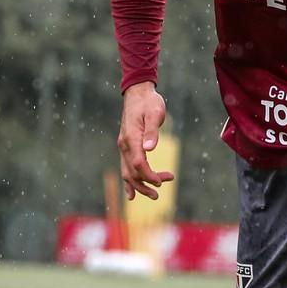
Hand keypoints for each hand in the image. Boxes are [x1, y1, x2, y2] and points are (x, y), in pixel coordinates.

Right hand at [117, 82, 174, 200]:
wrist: (138, 93)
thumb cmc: (149, 102)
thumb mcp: (154, 113)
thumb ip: (152, 131)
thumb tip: (149, 149)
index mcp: (131, 138)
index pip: (139, 163)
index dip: (149, 175)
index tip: (162, 181)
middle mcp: (124, 145)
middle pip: (132, 172)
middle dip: (147, 183)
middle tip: (162, 190)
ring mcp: (124, 146)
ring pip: (128, 173)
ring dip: (140, 185)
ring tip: (155, 194)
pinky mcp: (127, 146)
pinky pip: (125, 167)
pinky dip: (129, 182)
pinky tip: (132, 194)